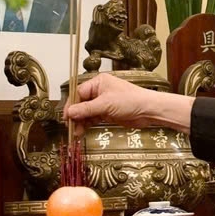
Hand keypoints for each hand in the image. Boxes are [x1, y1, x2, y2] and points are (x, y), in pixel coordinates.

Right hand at [63, 73, 190, 134]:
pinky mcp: (107, 113)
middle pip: (81, 103)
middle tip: (70, 126)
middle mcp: (99, 91)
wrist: (148, 111)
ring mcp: (103, 103)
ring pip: (86, 112)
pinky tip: (82, 131)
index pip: (79, 93)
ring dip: (80, 122)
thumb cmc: (129, 101)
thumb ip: (86, 109)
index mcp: (98, 83)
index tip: (66, 117)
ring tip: (76, 132)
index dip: (71, 105)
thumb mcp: (105, 104)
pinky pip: (93, 118)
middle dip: (75, 115)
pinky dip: (87, 124)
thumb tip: (69, 113)